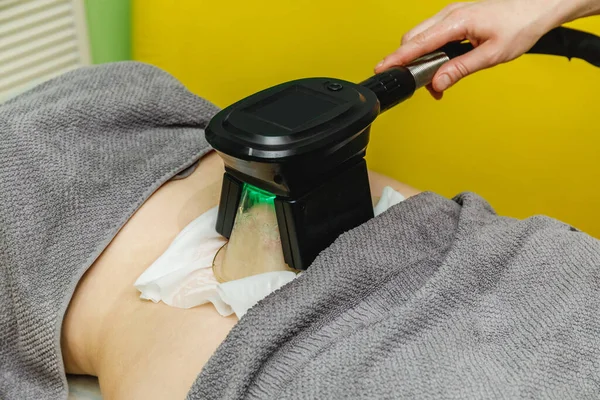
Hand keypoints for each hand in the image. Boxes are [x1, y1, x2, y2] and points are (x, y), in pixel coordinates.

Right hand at [375, 0, 586, 98]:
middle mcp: (449, 14)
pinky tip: (440, 67)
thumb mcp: (492, 54)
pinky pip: (432, 35)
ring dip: (421, 60)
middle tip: (420, 87)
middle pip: (413, 39)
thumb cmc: (521, 25)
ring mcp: (451, 15)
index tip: (382, 69)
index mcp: (457, 21)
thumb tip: (437, 83)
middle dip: (409, 64)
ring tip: (435, 83)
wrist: (538, 6)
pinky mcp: (455, 19)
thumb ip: (460, 69)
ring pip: (421, 38)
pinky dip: (430, 53)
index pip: (418, 43)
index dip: (398, 58)